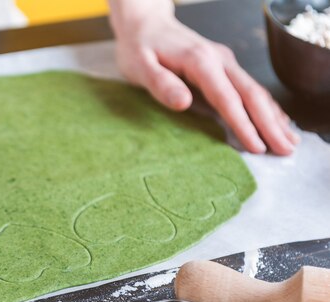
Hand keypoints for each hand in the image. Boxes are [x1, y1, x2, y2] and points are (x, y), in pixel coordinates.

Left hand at [109, 0, 299, 154]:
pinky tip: (276, 121)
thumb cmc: (139, 47)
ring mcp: (224, 62)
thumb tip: (183, 102)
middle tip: (286, 150)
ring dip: (273, 117)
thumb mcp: (140, 66)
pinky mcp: (223, 67)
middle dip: (270, 124)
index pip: (227, 98)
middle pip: (252, 94)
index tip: (257, 147)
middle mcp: (219, 60)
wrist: (145, 23)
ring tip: (289, 142)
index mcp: (200, 62)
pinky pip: (249, 88)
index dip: (244, 124)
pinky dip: (265, 106)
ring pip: (255, 91)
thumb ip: (161, 84)